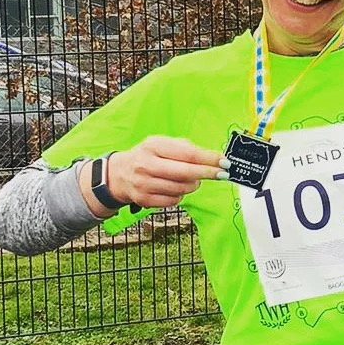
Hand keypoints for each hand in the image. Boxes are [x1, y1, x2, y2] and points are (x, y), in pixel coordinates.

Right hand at [103, 137, 226, 207]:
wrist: (120, 174)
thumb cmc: (147, 156)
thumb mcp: (161, 144)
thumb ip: (184, 148)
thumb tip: (211, 157)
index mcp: (153, 146)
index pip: (187, 154)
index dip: (209, 159)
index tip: (224, 161)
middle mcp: (146, 165)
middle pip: (186, 173)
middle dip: (208, 173)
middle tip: (222, 173)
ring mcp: (144, 184)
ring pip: (182, 188)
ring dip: (194, 185)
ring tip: (194, 179)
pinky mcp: (145, 200)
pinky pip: (174, 200)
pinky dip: (181, 195)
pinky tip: (178, 188)